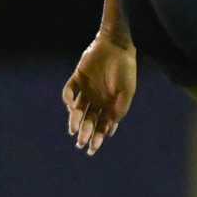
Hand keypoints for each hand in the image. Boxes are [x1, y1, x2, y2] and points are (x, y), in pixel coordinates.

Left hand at [62, 33, 136, 155]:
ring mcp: (86, 90)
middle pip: (89, 120)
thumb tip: (111, 127)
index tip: (93, 148)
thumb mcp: (128, 91)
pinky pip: (69, 91)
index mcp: (109, 104)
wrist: (116, 47)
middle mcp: (96, 99)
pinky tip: (71, 105)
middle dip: (86, 133)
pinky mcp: (77, 78)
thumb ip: (120, 108)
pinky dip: (68, 98)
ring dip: (75, 120)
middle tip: (80, 143)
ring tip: (74, 130)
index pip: (102, 125)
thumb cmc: (126, 70)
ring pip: (77, 109)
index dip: (98, 137)